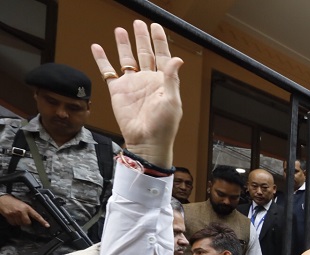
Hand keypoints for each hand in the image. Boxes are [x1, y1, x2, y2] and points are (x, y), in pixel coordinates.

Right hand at [0, 194, 48, 227]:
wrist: (2, 199)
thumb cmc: (11, 201)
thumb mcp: (22, 204)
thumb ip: (27, 210)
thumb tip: (31, 217)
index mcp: (27, 207)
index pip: (37, 215)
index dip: (42, 221)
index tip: (47, 225)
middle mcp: (22, 211)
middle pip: (27, 222)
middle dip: (26, 222)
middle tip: (23, 218)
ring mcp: (15, 214)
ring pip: (20, 224)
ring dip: (19, 222)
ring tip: (16, 216)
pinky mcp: (9, 216)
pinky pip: (13, 223)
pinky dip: (13, 222)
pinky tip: (12, 217)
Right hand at [90, 21, 182, 167]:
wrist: (146, 141)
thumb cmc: (163, 125)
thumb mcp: (172, 100)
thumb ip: (172, 78)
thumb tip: (177, 59)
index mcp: (163, 81)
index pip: (162, 55)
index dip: (159, 40)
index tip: (155, 27)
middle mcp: (147, 80)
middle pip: (144, 53)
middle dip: (142, 38)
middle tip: (139, 23)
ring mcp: (132, 84)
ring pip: (127, 58)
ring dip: (124, 44)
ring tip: (120, 30)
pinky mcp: (118, 91)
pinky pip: (108, 71)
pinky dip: (102, 59)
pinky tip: (97, 47)